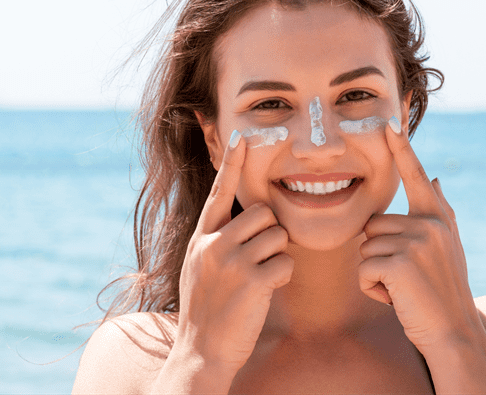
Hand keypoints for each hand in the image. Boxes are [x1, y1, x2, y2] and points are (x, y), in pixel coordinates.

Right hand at [175, 131, 293, 374]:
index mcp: (201, 237)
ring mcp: (231, 262)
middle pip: (262, 213)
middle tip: (260, 257)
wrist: (201, 349)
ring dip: (277, 255)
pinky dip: (282, 276)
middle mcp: (213, 243)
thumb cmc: (206, 307)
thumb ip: (217, 239)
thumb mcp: (200, 266)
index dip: (232, 163)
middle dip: (270, 232)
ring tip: (260, 276)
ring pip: (277, 236)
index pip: (219, 192)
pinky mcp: (252, 281)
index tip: (243, 136)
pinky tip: (266, 290)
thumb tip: (248, 219)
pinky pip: (285, 263)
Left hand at [358, 119, 476, 350]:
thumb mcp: (448, 247)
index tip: (391, 122)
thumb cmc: (444, 290)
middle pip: (373, 224)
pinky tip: (396, 299)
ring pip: (365, 248)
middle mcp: (429, 223)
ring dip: (374, 273)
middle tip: (405, 277)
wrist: (453, 332)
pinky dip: (371, 288)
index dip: (402, 150)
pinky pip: (363, 269)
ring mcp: (416, 242)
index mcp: (437, 217)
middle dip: (379, 254)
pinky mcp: (400, 263)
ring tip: (403, 288)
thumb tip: (436, 179)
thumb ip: (440, 211)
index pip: (416, 176)